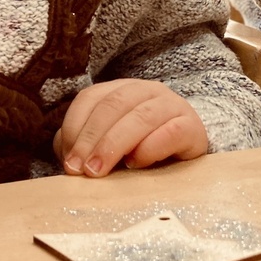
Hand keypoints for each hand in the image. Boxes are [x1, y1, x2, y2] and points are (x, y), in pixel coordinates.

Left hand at [53, 79, 207, 177]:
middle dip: (92, 138)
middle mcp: (146, 91)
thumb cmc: (140, 151)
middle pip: (113, 105)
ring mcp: (172, 105)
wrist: (186, 157)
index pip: (91, 98)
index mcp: (121, 90)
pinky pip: (172, 131)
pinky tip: (137, 163)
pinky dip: (151, 147)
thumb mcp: (108, 146)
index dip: (75, 127)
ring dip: (114, 144)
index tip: (68, 160)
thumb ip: (85, 146)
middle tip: (81, 170)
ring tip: (99, 170)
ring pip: (141, 116)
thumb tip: (69, 159)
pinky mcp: (192, 127)